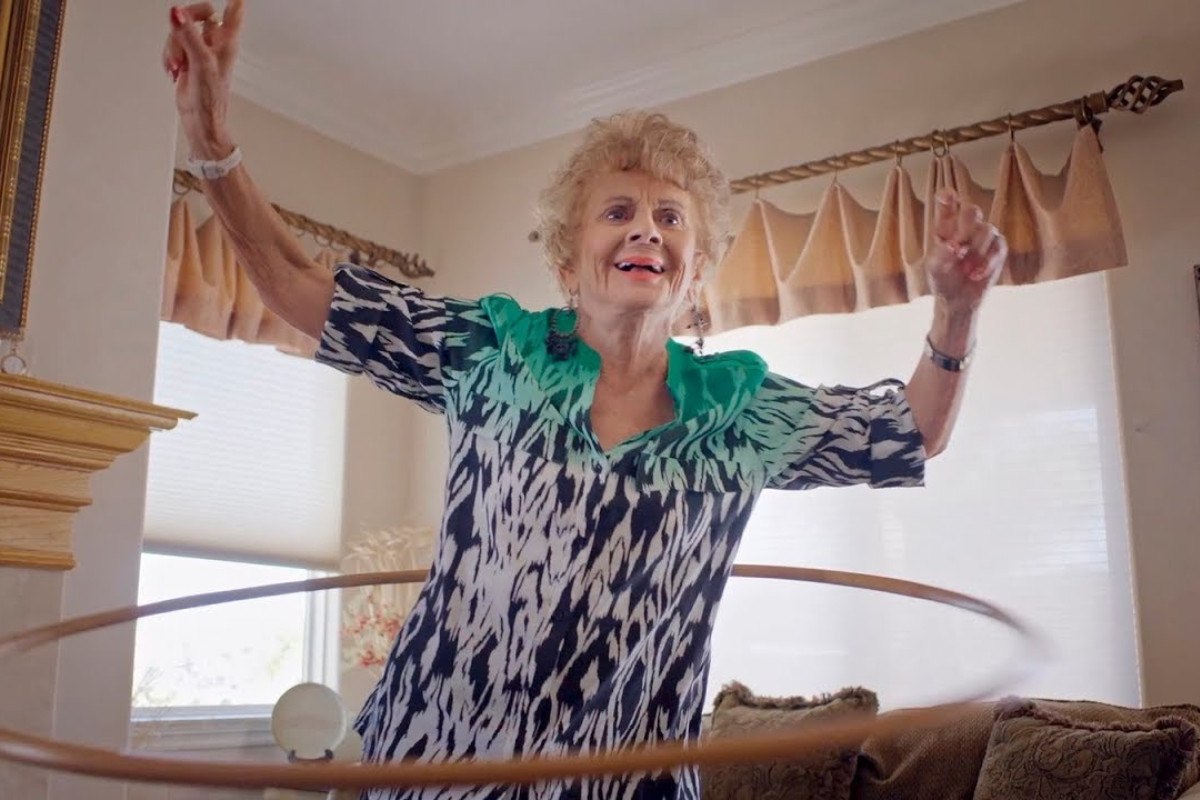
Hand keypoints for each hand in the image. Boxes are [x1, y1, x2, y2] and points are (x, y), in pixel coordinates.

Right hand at [161, 1, 244, 158]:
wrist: (200, 120)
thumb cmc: (211, 99)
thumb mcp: (200, 62)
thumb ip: (188, 35)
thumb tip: (177, 13)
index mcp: (227, 41)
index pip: (234, 10)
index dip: (233, 0)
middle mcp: (215, 43)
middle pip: (199, 13)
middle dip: (183, 25)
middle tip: (179, 35)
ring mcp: (200, 50)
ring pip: (181, 30)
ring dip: (173, 46)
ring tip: (178, 65)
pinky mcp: (187, 58)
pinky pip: (173, 44)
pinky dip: (169, 55)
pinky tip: (174, 70)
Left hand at [924, 189, 1005, 312]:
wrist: (958, 300)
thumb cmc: (942, 280)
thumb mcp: (935, 269)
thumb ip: (941, 255)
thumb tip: (953, 246)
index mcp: (945, 228)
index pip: (947, 207)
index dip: (948, 199)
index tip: (947, 195)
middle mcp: (965, 228)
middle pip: (972, 211)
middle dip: (967, 224)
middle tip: (958, 245)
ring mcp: (983, 237)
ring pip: (987, 229)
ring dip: (976, 250)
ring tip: (965, 270)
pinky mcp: (997, 250)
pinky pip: (999, 245)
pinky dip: (987, 261)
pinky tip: (976, 274)